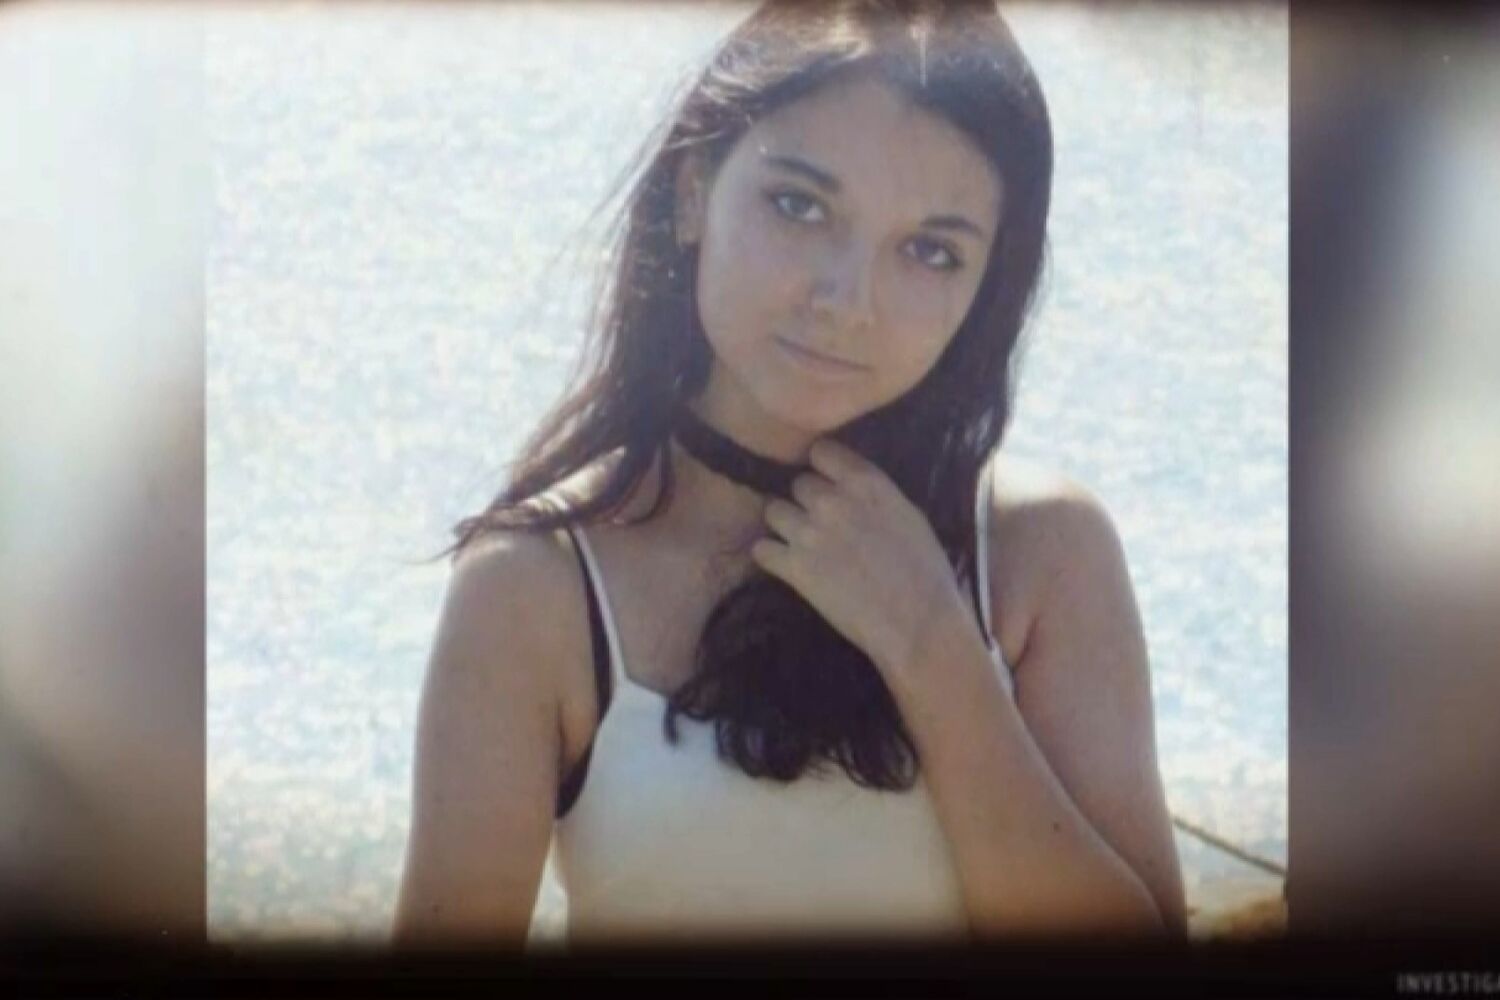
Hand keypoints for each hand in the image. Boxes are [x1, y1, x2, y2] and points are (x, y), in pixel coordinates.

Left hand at [749, 438, 975, 689]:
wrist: (917, 621)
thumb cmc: (926, 571)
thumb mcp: (908, 514)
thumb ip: (873, 494)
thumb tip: (852, 487)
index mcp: (865, 482)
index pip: (821, 451)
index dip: (822, 468)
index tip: (827, 482)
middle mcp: (830, 500)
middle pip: (798, 484)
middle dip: (807, 501)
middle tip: (821, 522)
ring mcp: (807, 532)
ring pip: (773, 511)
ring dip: (785, 525)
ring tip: (801, 543)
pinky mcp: (793, 567)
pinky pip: (761, 549)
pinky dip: (769, 555)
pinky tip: (785, 564)